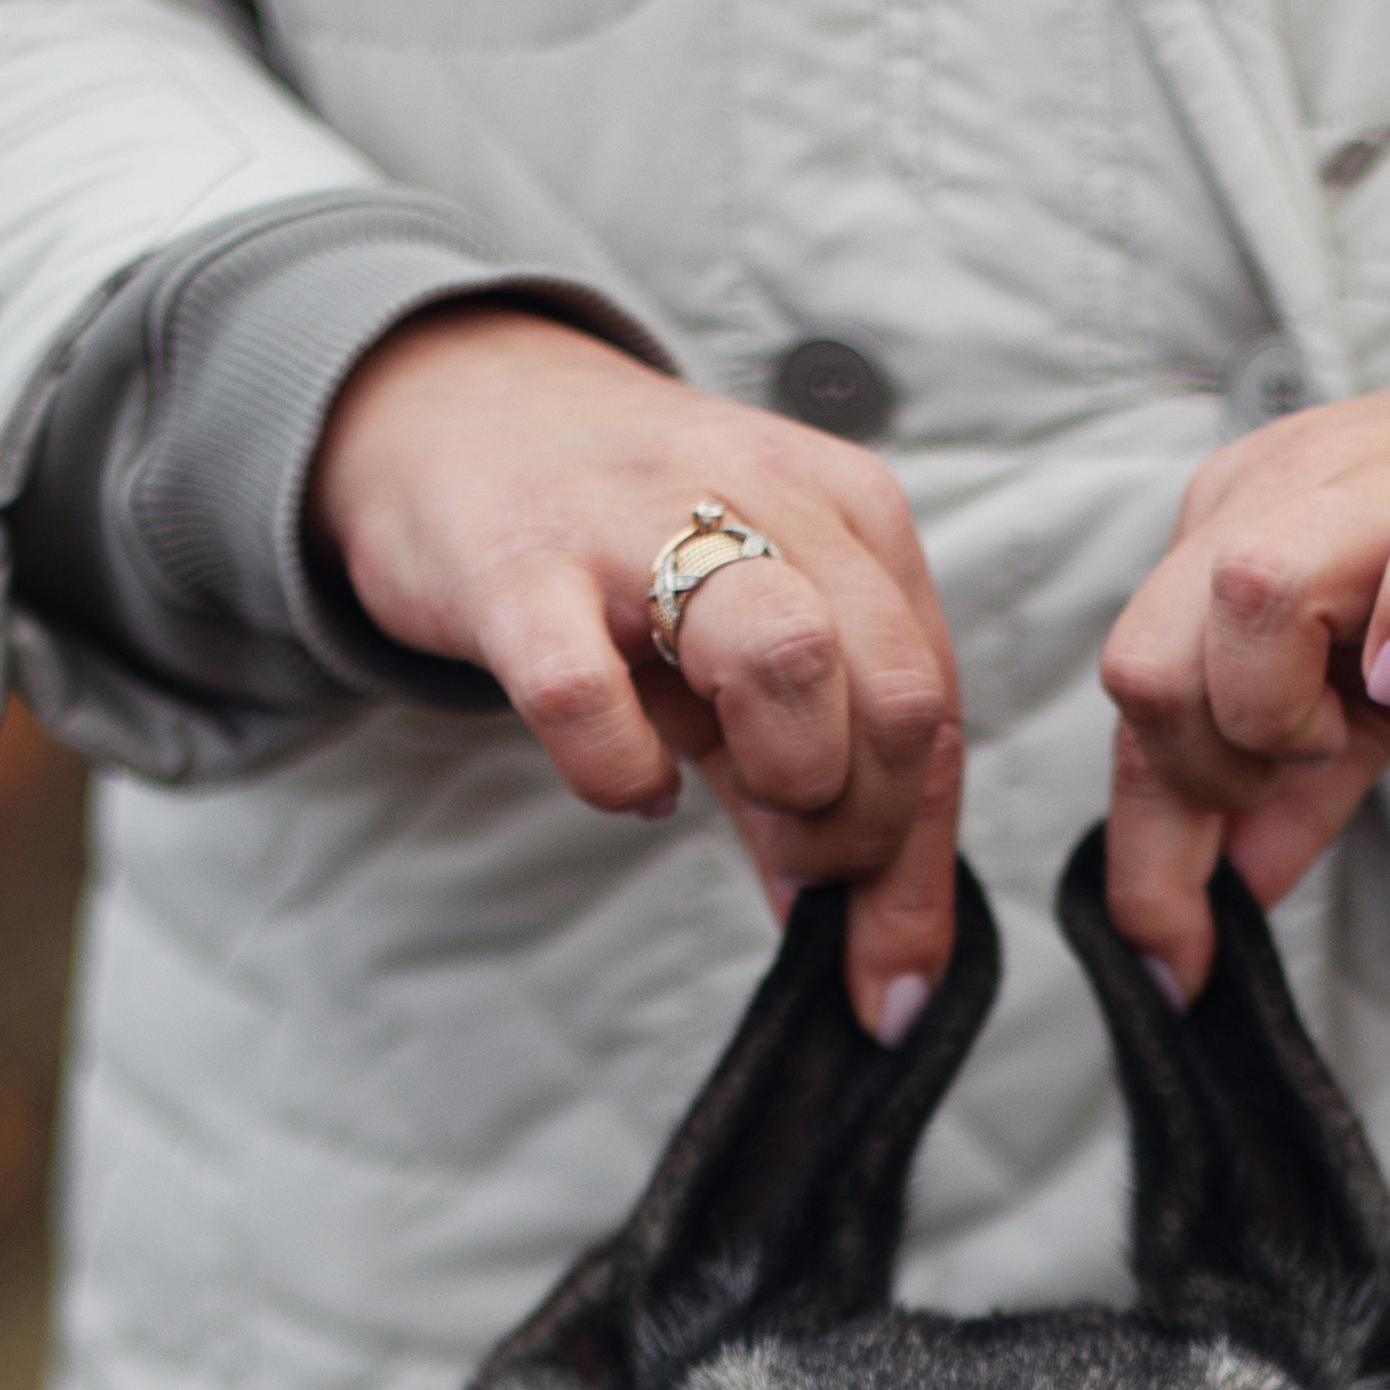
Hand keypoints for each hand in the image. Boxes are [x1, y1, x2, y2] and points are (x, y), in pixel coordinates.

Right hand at [310, 310, 961, 1037]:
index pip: (933, 706)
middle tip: (790, 848)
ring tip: (726, 799)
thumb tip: (881, 959)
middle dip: (858, 822)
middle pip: (895, 692)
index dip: (918, 867)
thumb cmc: (629, 552)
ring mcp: (639, 523)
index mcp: (852, 515)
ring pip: (787, 660)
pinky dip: (619, 773)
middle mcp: (767, 499)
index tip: (892, 983)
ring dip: (783, 780)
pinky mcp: (518, 566)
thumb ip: (825, 786)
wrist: (456, 407)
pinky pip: (590, 698)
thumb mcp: (754, 647)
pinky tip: (625, 779)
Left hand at [1100, 320, 1389, 994]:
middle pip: (1149, 660)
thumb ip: (1288, 798)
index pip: (1136, 702)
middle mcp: (1278, 497)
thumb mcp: (1368, 707)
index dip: (1148, 854)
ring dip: (1280, 712)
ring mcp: (1379, 489)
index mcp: (1227, 538)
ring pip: (1247, 592)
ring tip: (1360, 721)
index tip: (1177, 964)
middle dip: (1213, 771)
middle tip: (1311, 769)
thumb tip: (1218, 903)